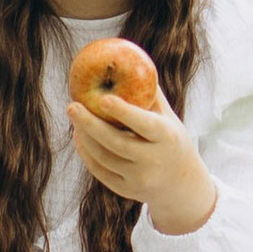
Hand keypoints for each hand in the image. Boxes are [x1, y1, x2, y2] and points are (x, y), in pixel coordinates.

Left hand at [67, 86, 217, 237]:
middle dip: (90, 124)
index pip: (144, 124)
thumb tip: (129, 60)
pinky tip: (79, 137)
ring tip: (75, 118)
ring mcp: (139, 179)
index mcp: (167, 138)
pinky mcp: (126, 191)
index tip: (103, 98)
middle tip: (71, 105)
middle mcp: (154, 161)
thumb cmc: (171, 139)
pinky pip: (100, 171)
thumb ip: (150, 94)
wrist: (181, 184)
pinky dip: (86, 154)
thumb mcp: (168, 117)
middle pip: (116, 143)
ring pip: (103, 157)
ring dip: (84, 137)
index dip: (124, 112)